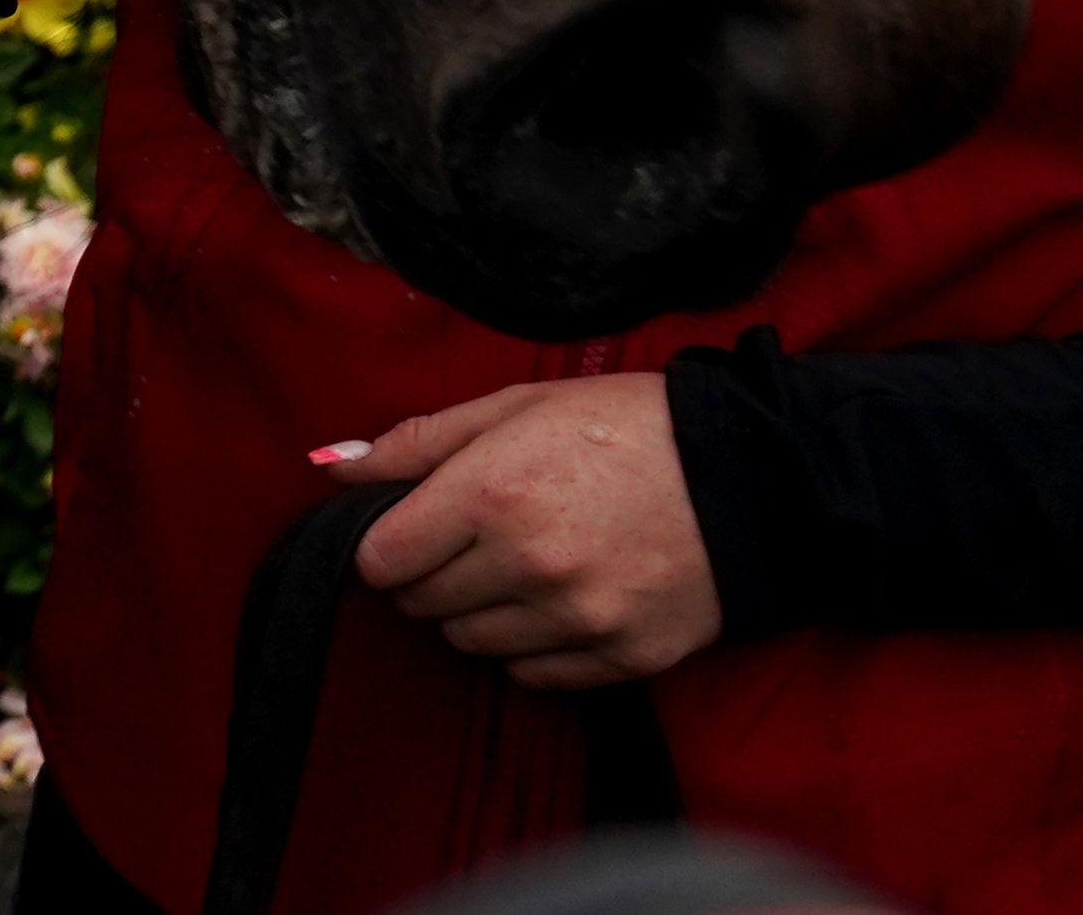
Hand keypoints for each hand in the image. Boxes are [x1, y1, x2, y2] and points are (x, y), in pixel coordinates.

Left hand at [336, 376, 719, 689]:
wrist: (753, 473)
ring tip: (515, 567)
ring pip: (472, 643)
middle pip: (422, 603)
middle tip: (467, 541)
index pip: (382, 558)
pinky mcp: (623, 657)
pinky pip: (533, 675)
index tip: (407, 529)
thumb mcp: (514, 407)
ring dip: (476, 611)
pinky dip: (528, 646)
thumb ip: (415, 442)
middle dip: (428, 574)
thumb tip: (330, 464)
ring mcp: (579, 617)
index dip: (384, 543)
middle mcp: (529, 563)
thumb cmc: (625, 426)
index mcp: (492, 492)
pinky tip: (554, 602)